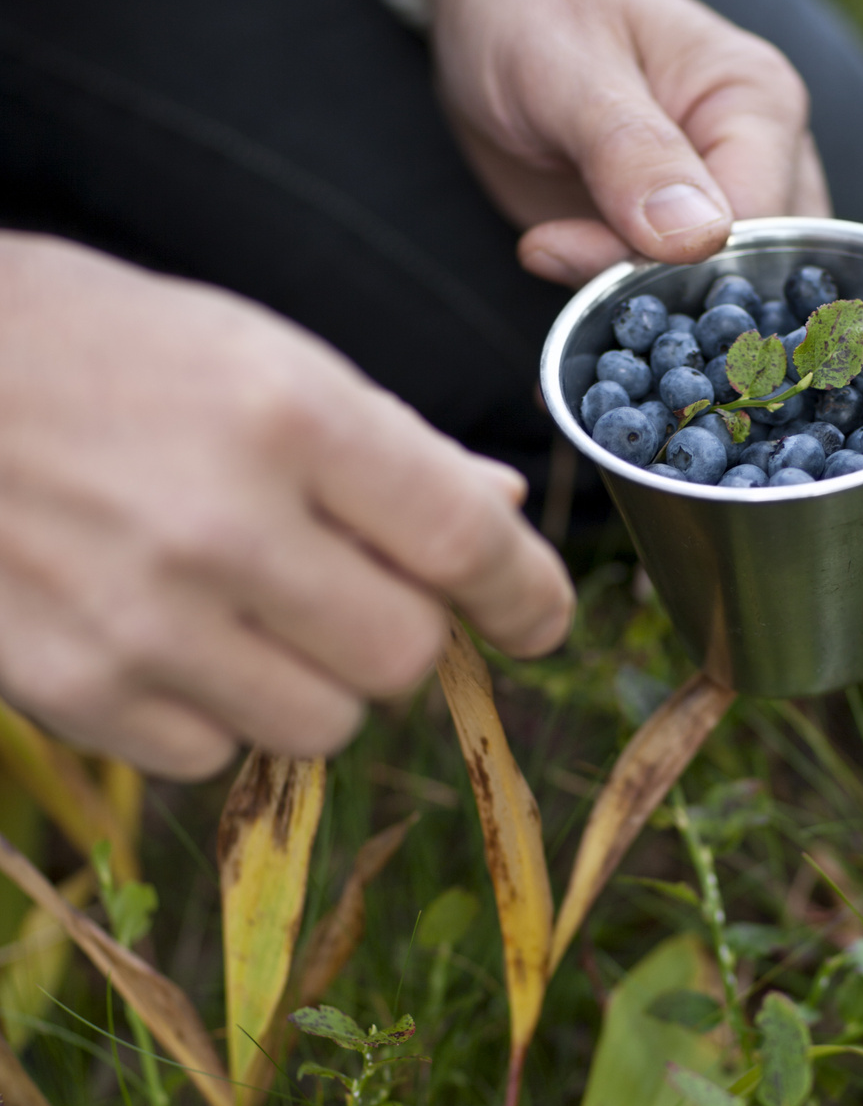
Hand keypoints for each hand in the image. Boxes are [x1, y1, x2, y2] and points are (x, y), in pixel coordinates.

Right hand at [0, 236, 573, 777]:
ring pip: (324, 725)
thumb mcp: (250, 352)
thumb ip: (383, 445)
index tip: (541, 617)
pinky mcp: (78, 690)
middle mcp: (222, 525)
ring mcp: (144, 621)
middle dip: (403, 633)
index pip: (462, 541)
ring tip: (251, 611)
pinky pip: (215, 754)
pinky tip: (167, 637)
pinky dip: (216, 713)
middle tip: (356, 591)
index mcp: (285, 414)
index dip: (528, 594)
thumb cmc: (92, 350)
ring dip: (317, 682)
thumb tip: (499, 514)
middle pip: (404, 656)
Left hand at [423, 0, 829, 285]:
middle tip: (565, 275)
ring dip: (641, 316)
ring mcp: (725, 204)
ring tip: (557, 276)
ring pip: (717, 301)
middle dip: (664, 302)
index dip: (677, 264)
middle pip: (750, 276)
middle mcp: (765, 159)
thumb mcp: (567, 68)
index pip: (756, 224)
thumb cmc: (533, 1)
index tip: (574, 250)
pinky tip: (560, 286)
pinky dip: (621, 313)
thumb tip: (695, 240)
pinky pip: (672, 300)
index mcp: (760, 104)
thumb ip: (630, 152)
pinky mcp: (677, 239)